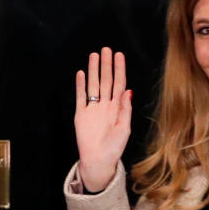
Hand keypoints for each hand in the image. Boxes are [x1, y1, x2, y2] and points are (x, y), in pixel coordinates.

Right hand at [74, 47, 132, 192]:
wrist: (98, 160)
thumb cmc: (114, 147)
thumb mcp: (125, 128)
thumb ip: (125, 109)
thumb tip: (128, 91)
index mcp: (117, 108)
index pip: (119, 84)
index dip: (119, 69)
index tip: (119, 55)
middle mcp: (105, 105)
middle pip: (106, 80)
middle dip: (106, 65)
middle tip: (106, 49)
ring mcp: (93, 109)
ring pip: (93, 85)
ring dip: (93, 71)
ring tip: (93, 56)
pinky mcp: (81, 114)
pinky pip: (81, 96)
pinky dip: (80, 85)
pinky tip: (81, 73)